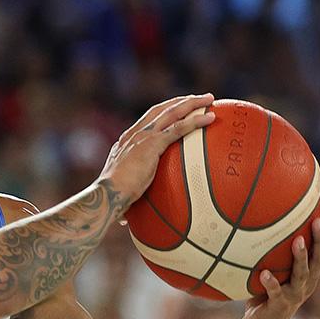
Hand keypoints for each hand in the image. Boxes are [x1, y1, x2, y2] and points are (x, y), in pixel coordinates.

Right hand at [100, 93, 215, 206]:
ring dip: (191, 103)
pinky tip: (211, 117)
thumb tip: (122, 220)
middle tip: (198, 98)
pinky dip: (196, 120)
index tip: (177, 108)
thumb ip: (126, 198)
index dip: (163, 111)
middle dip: (180, 101)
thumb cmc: (112, 200)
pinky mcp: (152, 144)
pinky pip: (178, 128)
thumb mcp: (121, 192)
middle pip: (161, 109)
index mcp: (126, 142)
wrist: (108, 195)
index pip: (147, 120)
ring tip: (209, 98)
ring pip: (171, 112)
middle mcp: (134, 134)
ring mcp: (143, 137)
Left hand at [240, 200, 319, 318]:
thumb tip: (252, 218)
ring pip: (302, 274)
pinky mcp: (280, 306)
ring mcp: (295, 295)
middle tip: (318, 219)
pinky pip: (275, 292)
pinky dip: (271, 282)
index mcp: (309, 272)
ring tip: (297, 240)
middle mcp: (307, 283)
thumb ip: (268, 250)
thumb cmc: (263, 293)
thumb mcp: (268, 268)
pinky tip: (264, 273)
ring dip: (301, 257)